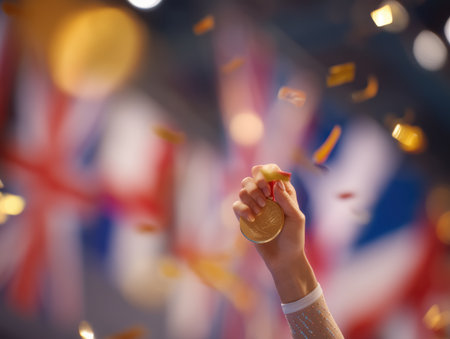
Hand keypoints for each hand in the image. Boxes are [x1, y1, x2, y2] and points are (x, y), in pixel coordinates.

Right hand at [233, 164, 316, 301]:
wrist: (284, 259)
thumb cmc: (294, 238)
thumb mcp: (297, 218)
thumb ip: (287, 201)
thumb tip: (276, 185)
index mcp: (281, 192)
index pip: (271, 172)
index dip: (267, 171)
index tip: (268, 182)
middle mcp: (266, 196)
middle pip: (253, 177)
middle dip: (257, 183)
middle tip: (265, 197)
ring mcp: (254, 206)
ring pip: (243, 189)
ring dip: (251, 196)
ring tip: (261, 212)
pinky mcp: (244, 218)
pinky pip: (236, 205)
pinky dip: (242, 209)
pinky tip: (253, 218)